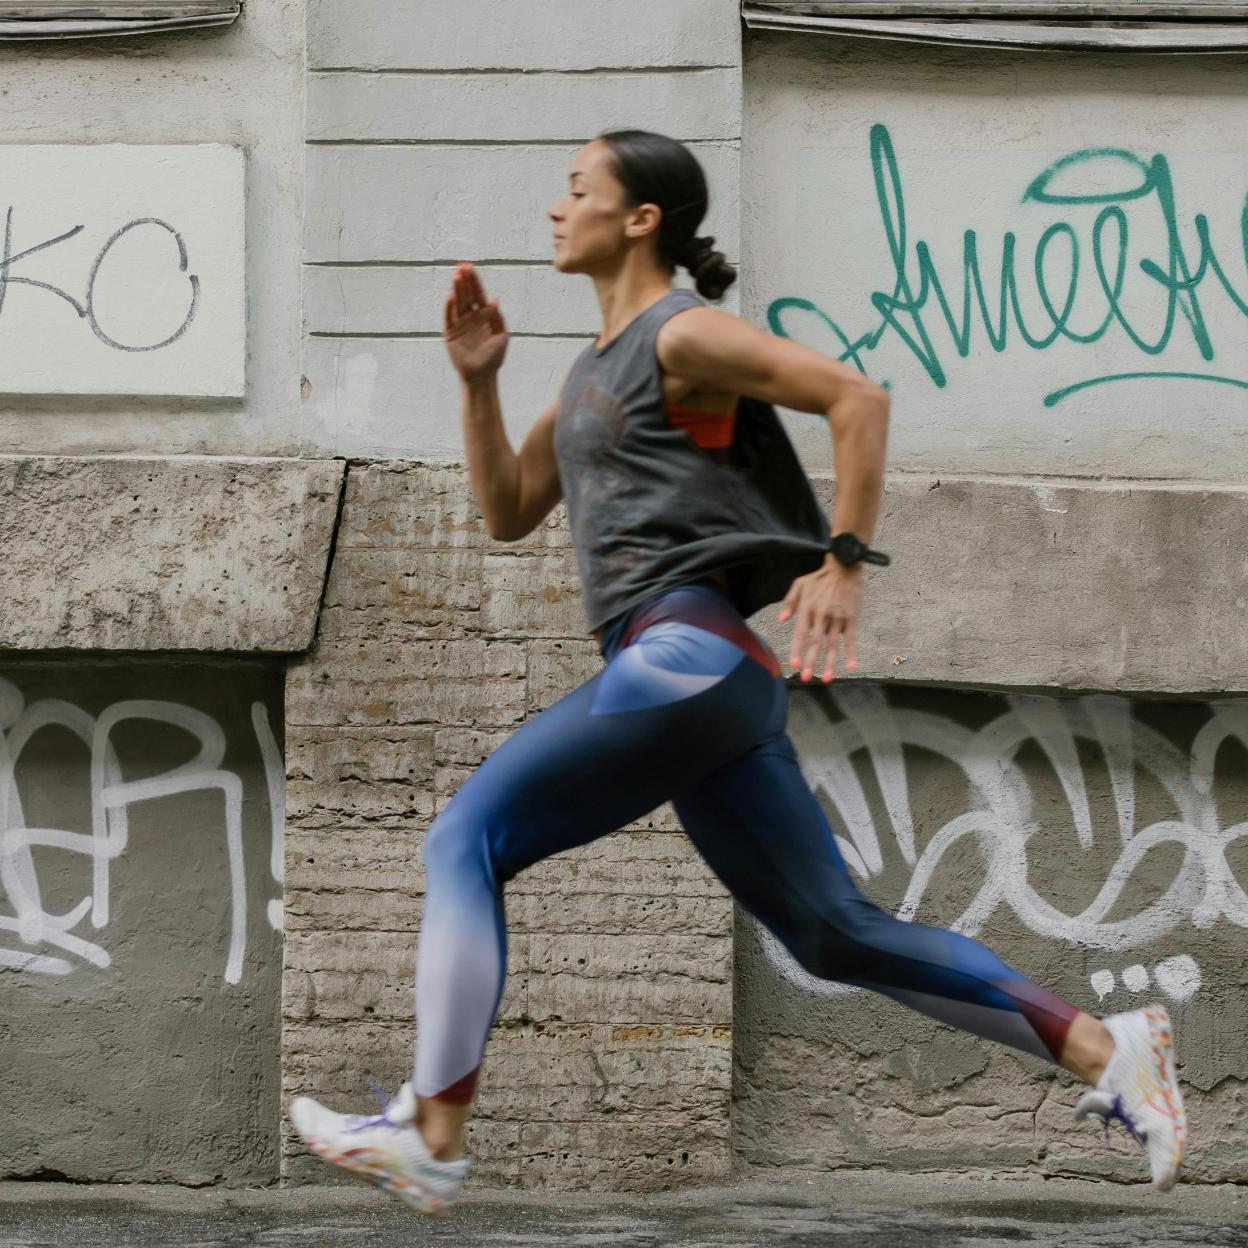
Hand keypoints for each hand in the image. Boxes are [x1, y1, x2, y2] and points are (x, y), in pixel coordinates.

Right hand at [444, 262, 507, 381]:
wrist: (482, 375)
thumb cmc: (495, 358)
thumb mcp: (501, 337)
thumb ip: (498, 319)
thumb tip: (495, 300)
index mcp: (484, 317)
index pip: (478, 295)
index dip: (475, 281)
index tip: (470, 267)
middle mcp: (471, 318)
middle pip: (467, 295)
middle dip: (465, 281)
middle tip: (462, 266)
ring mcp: (460, 325)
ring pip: (458, 303)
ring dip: (457, 290)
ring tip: (457, 276)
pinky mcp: (450, 334)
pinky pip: (448, 317)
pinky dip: (449, 307)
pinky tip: (451, 296)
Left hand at [778, 557, 863, 682]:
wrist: (844, 566)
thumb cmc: (820, 577)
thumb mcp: (800, 584)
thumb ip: (789, 602)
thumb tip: (781, 620)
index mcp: (808, 609)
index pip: (801, 633)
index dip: (797, 650)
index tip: (795, 665)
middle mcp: (822, 615)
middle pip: (816, 643)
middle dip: (811, 662)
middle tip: (807, 678)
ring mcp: (838, 618)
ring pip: (833, 645)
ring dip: (830, 663)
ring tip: (827, 679)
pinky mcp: (851, 618)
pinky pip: (851, 639)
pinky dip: (852, 653)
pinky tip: (852, 667)